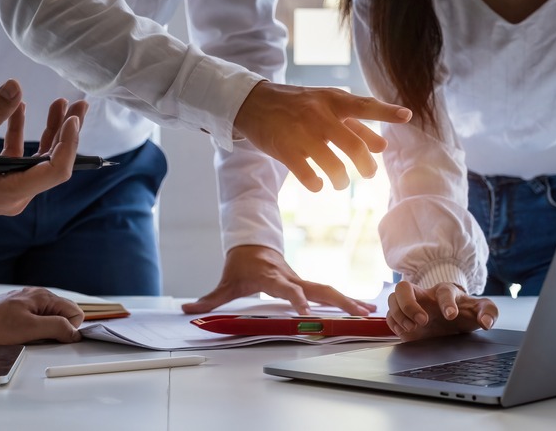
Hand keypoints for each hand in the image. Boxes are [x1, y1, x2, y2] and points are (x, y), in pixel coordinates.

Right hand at [0, 79, 85, 217]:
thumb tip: (16, 85)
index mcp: (9, 192)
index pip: (55, 171)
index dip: (69, 144)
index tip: (73, 118)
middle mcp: (15, 196)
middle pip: (53, 164)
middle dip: (67, 133)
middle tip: (80, 104)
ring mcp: (9, 192)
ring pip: (40, 161)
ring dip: (49, 133)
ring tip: (58, 104)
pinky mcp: (1, 184)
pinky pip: (21, 161)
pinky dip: (23, 137)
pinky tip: (21, 110)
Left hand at [0, 286, 84, 344]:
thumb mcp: (30, 329)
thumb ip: (57, 327)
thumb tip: (74, 333)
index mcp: (45, 298)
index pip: (75, 313)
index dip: (69, 329)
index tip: (54, 338)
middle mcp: (38, 297)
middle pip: (63, 316)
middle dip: (55, 330)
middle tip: (37, 338)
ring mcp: (27, 302)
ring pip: (49, 319)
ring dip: (42, 331)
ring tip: (25, 336)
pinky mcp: (17, 309)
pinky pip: (35, 321)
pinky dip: (31, 330)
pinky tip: (18, 334)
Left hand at [180, 245, 376, 315]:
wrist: (252, 242)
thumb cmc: (240, 264)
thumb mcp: (225, 282)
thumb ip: (209, 299)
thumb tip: (187, 309)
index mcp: (271, 276)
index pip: (286, 288)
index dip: (295, 298)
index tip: (305, 310)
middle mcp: (290, 276)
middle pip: (317, 288)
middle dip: (337, 300)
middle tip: (355, 312)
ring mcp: (301, 279)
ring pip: (327, 289)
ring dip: (348, 300)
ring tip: (369, 311)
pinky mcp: (306, 283)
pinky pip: (327, 291)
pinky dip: (345, 299)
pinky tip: (363, 308)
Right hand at [233, 82, 411, 191]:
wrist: (253, 102)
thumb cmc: (296, 105)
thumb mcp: (325, 106)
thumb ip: (355, 124)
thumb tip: (383, 145)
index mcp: (332, 101)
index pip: (364, 106)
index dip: (386, 111)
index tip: (407, 115)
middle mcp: (318, 115)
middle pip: (352, 146)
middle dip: (366, 166)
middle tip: (368, 174)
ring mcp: (300, 133)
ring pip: (332, 165)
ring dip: (341, 180)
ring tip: (340, 182)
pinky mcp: (284, 150)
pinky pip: (307, 175)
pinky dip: (316, 184)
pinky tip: (317, 184)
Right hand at [387, 281, 498, 340]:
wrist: (454, 321)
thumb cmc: (466, 313)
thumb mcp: (482, 310)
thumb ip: (489, 312)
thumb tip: (486, 322)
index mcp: (445, 291)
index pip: (443, 291)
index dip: (446, 303)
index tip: (451, 316)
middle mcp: (424, 295)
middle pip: (404, 287)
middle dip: (409, 304)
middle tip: (422, 320)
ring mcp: (411, 305)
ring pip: (392, 299)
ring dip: (400, 313)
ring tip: (412, 327)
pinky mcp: (403, 318)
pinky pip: (389, 315)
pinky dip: (393, 323)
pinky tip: (404, 331)